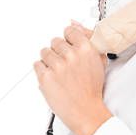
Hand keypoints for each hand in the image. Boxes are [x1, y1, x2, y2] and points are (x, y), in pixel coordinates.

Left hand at [34, 20, 112, 134]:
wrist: (86, 111)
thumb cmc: (92, 89)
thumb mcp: (98, 61)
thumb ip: (87, 39)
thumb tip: (74, 23)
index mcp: (86, 49)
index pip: (69, 31)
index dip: (68, 40)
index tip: (69, 47)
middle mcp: (71, 55)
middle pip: (55, 41)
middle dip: (58, 52)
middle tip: (65, 65)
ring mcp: (57, 66)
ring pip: (44, 52)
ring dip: (49, 61)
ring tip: (59, 73)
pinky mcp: (45, 77)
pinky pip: (37, 65)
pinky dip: (42, 71)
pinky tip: (52, 78)